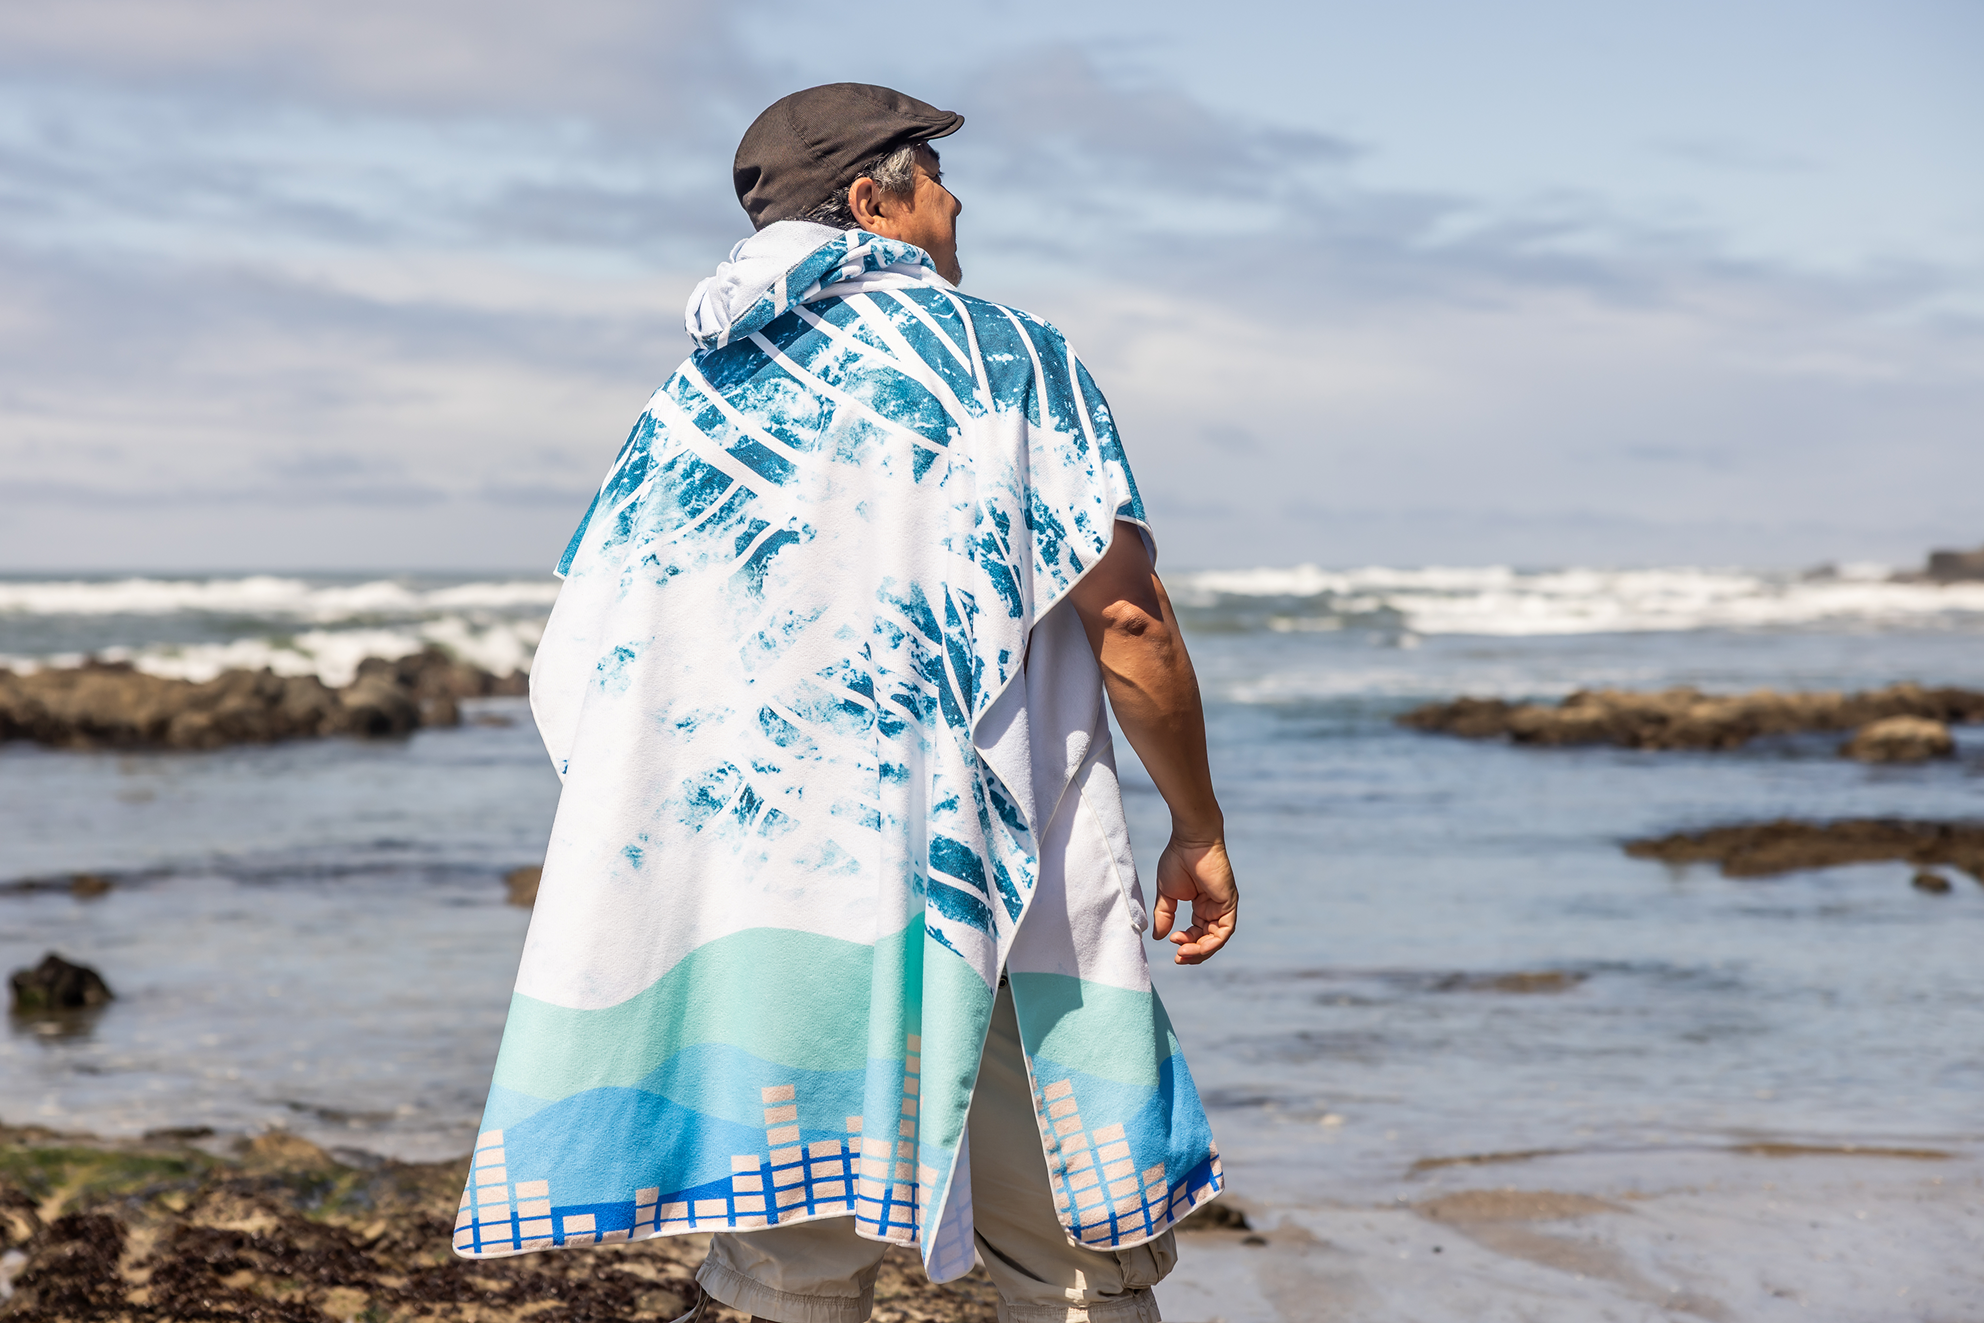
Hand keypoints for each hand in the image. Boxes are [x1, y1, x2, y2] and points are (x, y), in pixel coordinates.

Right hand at [1150, 835, 1236, 964]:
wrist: (1191, 841)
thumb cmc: (1178, 860)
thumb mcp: (1167, 894)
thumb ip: (1164, 916)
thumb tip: (1159, 938)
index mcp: (1201, 906)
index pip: (1197, 933)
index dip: (1186, 943)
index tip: (1171, 943)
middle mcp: (1214, 908)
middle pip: (1208, 940)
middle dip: (1193, 953)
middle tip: (1178, 958)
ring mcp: (1223, 906)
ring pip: (1216, 940)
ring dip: (1200, 951)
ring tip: (1183, 953)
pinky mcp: (1229, 904)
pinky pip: (1224, 932)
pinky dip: (1211, 943)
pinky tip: (1193, 946)